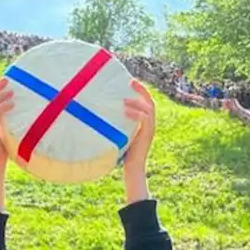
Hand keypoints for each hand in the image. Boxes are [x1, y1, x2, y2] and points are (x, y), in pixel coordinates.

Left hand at [122, 79, 154, 203]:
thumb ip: (116, 123)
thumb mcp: (119, 134)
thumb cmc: (122, 152)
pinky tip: (125, 110)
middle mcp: (150, 124)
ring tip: (124, 99)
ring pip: (149, 109)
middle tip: (131, 81)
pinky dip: (136, 113)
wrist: (132, 168)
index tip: (130, 82)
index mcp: (144, 122)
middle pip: (150, 102)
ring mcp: (150, 129)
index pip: (145, 103)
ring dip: (137, 102)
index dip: (140, 91)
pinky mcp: (147, 134)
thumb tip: (99, 113)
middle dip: (141, 90)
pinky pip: (145, 119)